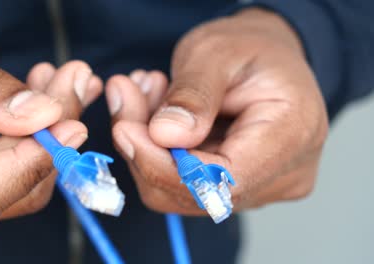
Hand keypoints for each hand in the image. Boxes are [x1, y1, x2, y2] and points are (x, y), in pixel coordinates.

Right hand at [0, 22, 101, 231]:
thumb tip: (44, 115)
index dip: (29, 167)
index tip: (70, 125)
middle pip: (10, 188)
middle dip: (53, 134)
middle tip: (75, 81)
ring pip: (18, 176)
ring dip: (51, 128)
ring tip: (67, 80)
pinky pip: (7, 162)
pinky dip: (32, 128)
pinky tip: (45, 93)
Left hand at [105, 8, 327, 214]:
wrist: (266, 56)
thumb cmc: (251, 48)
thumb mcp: (217, 52)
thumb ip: (193, 95)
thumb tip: (164, 136)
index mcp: (292, 135)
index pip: (222, 182)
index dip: (164, 166)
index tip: (125, 129)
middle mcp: (285, 173)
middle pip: (196, 193)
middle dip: (147, 152)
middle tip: (127, 100)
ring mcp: (263, 184)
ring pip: (182, 191)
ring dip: (149, 148)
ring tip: (146, 97)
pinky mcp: (241, 185)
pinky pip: (184, 183)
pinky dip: (159, 151)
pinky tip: (157, 114)